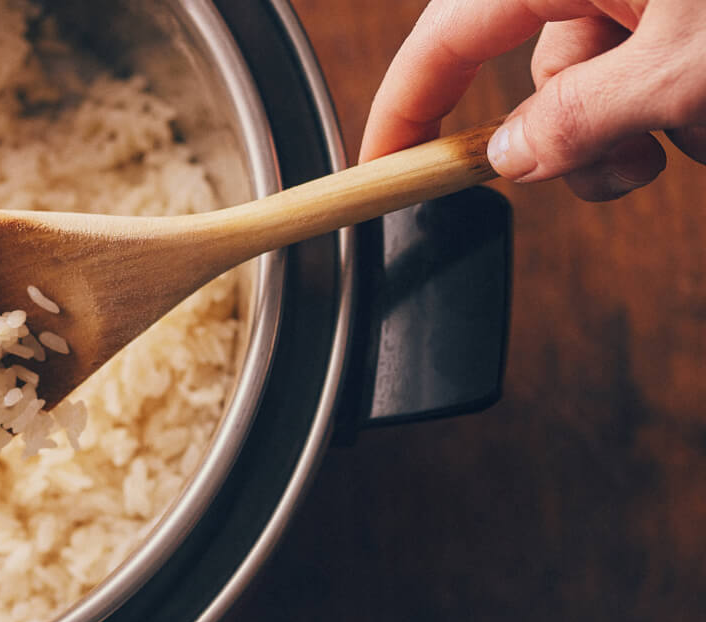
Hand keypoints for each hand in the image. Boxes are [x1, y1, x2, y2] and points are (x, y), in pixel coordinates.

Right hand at [359, 1, 705, 201]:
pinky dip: (681, 101)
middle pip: (543, 80)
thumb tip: (509, 159)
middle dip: (584, 141)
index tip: (378, 173)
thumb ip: (581, 119)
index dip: (403, 112)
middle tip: (636, 160)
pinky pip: (652, 64)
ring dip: (645, 126)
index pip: (444, 40)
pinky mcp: (677, 7)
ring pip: (606, 86)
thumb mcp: (677, 68)